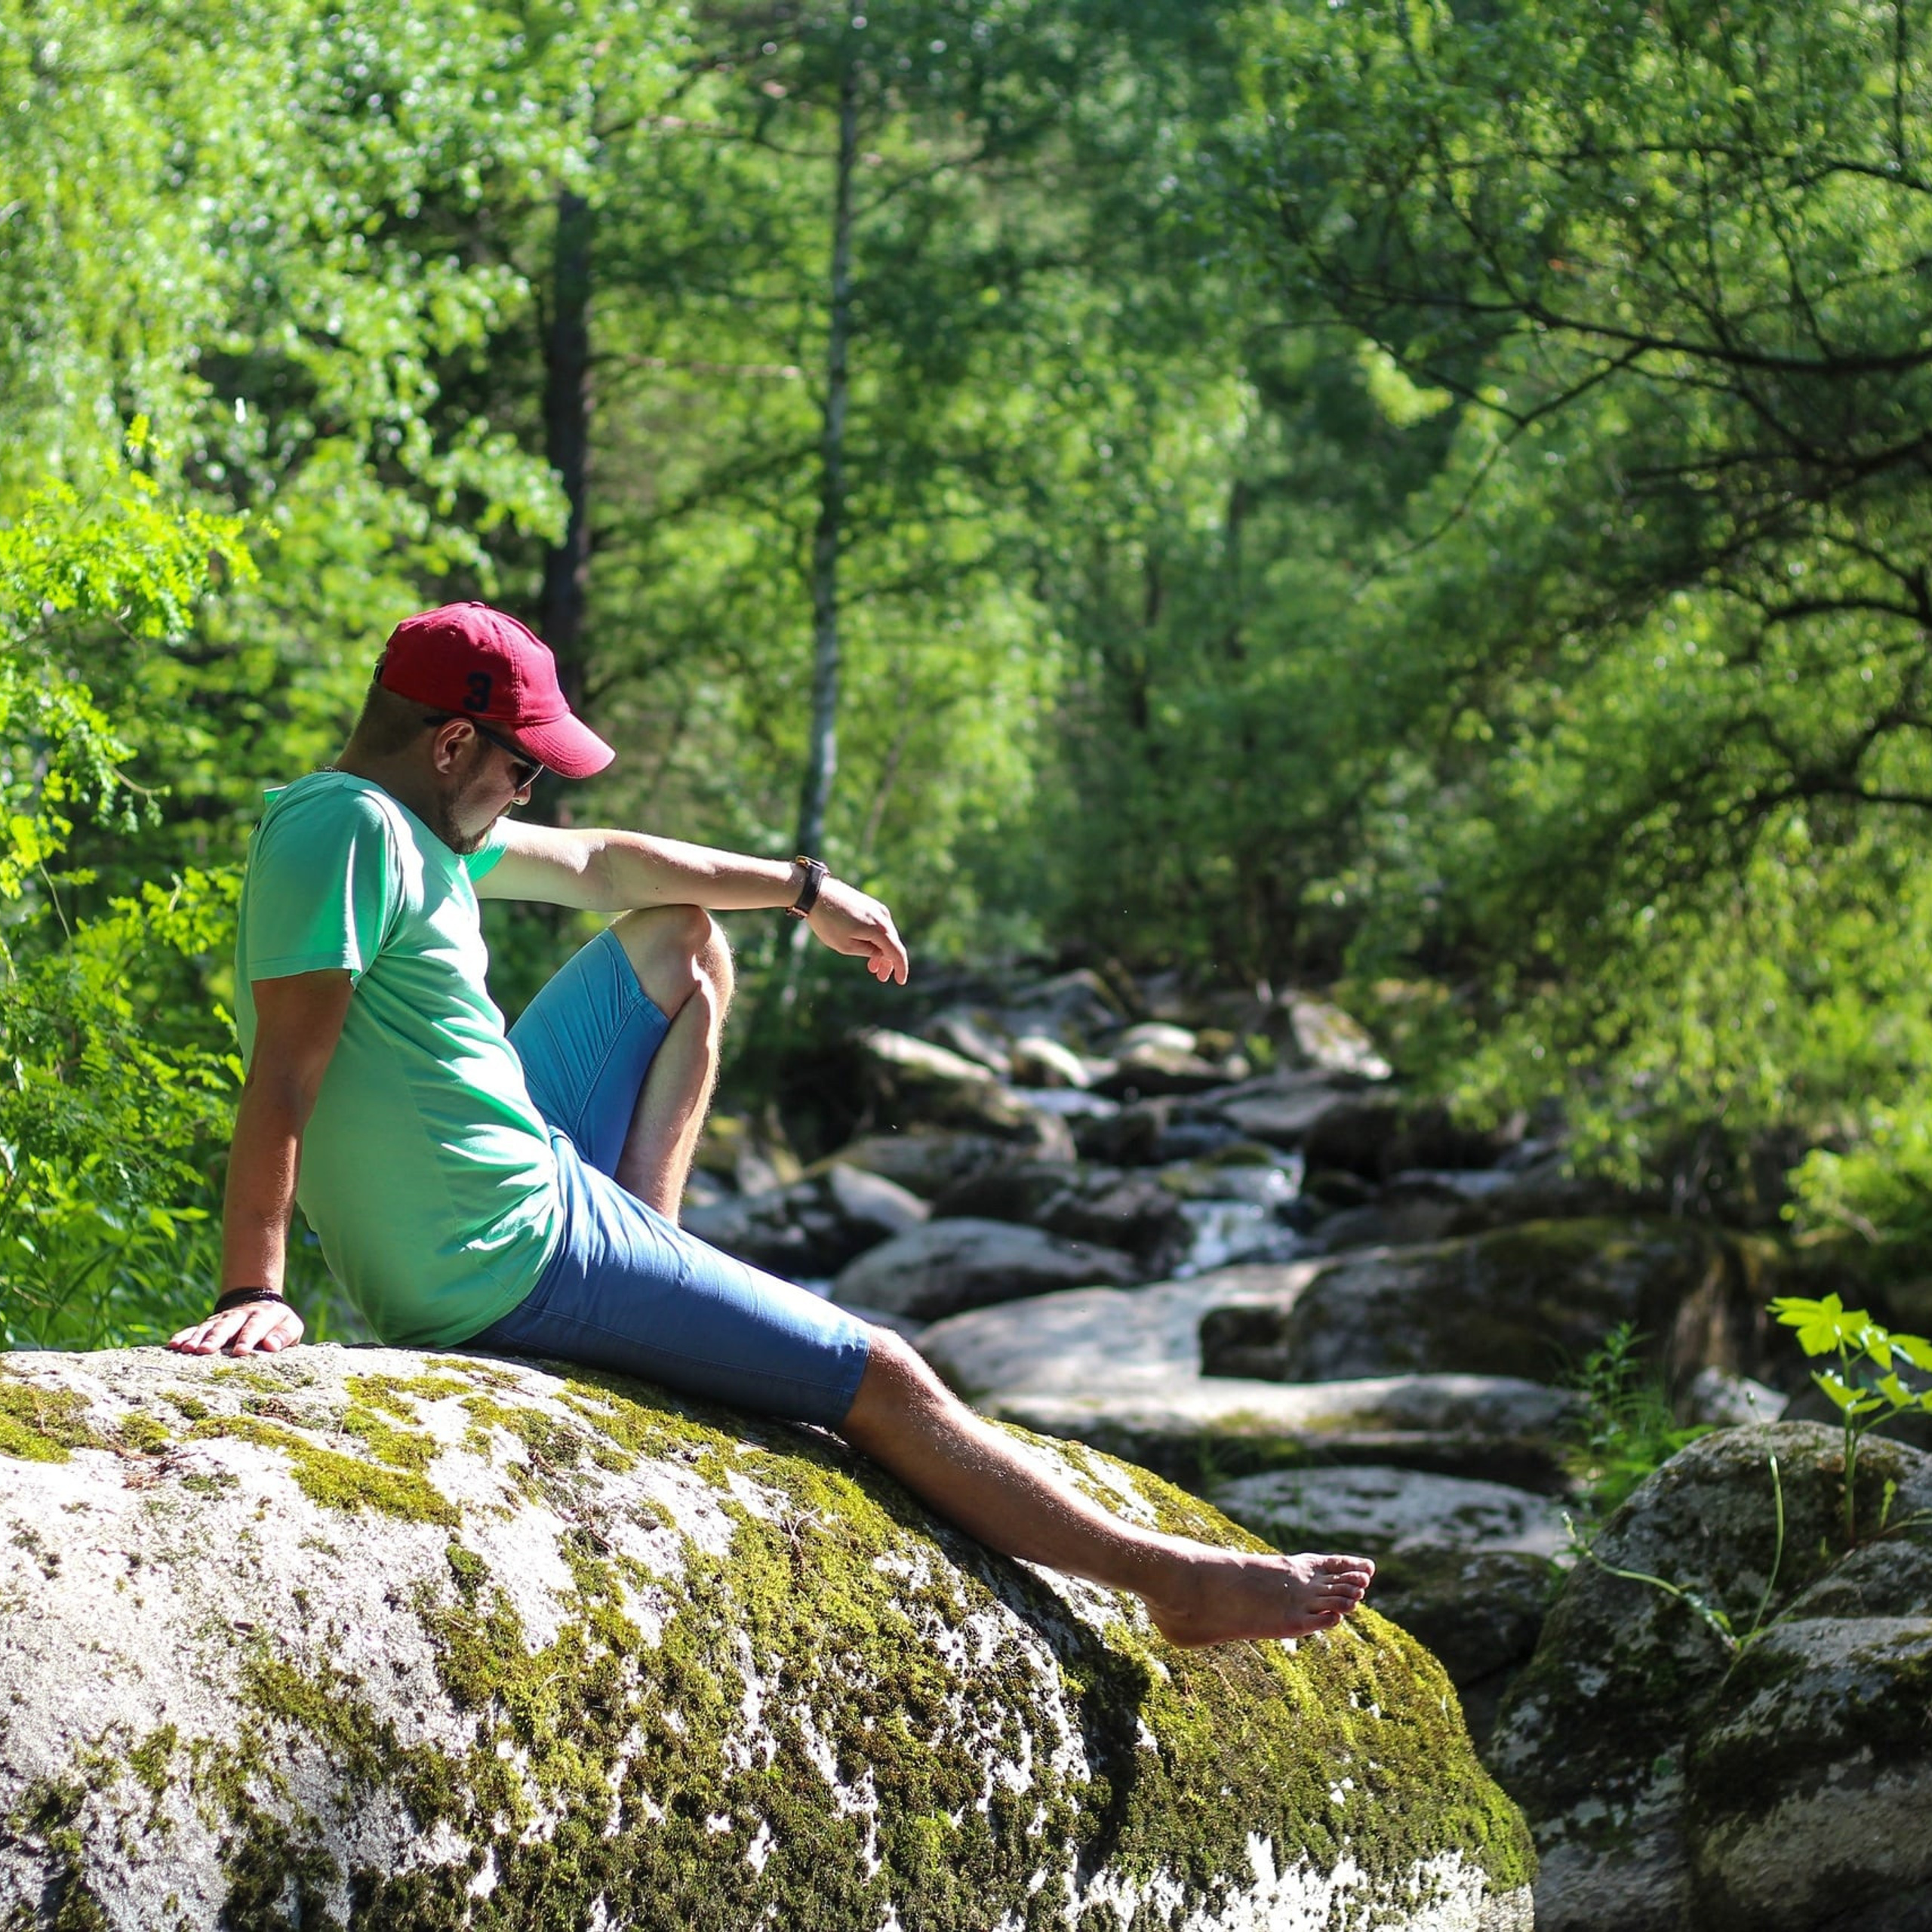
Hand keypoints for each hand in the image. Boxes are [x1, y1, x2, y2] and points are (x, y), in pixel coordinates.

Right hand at [168, 1298, 305, 1355]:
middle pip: (227, 1326)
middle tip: (204, 1351)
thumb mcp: (291, 1327)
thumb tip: (271, 1346)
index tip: (240, 1352)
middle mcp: (241, 1315)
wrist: (263, 1308)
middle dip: (216, 1338)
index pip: (255, 1327)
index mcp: (264, 1315)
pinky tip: (173, 1344)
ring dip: (197, 1338)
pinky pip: (195, 1328)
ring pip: (208, 1327)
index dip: (248, 1338)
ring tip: (187, 1350)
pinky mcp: (210, 1324)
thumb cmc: (279, 1326)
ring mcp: (223, 1319)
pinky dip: (184, 1335)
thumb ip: (284, 1335)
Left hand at [807, 877, 909, 984]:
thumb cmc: (828, 922)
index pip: (897, 952)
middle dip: (887, 962)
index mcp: (879, 929)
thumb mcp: (845, 946)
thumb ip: (867, 952)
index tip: (900, 981)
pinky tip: (867, 947)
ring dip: (881, 951)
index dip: (901, 969)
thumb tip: (879, 952)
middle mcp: (883, 917)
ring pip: (885, 935)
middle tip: (880, 977)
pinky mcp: (869, 904)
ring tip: (871, 966)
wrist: (816, 893)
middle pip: (892, 944)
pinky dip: (876, 939)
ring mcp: (877, 909)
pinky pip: (878, 926)